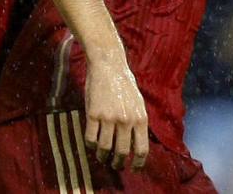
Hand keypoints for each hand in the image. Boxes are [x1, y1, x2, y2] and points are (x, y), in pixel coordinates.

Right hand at [83, 52, 149, 170]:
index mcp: (140, 118)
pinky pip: (90, 138)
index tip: (134, 168)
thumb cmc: (124, 83)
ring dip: (102, 156)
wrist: (108, 64)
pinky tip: (91, 144)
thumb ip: (138, 122)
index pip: (141, 149)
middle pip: (121, 152)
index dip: (138, 163)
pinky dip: (90, 145)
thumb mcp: (138, 103)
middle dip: (118, 163)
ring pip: (104, 148)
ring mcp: (108, 117)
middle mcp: (126, 120)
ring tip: (101, 157)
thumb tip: (136, 144)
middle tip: (115, 165)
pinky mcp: (93, 113)